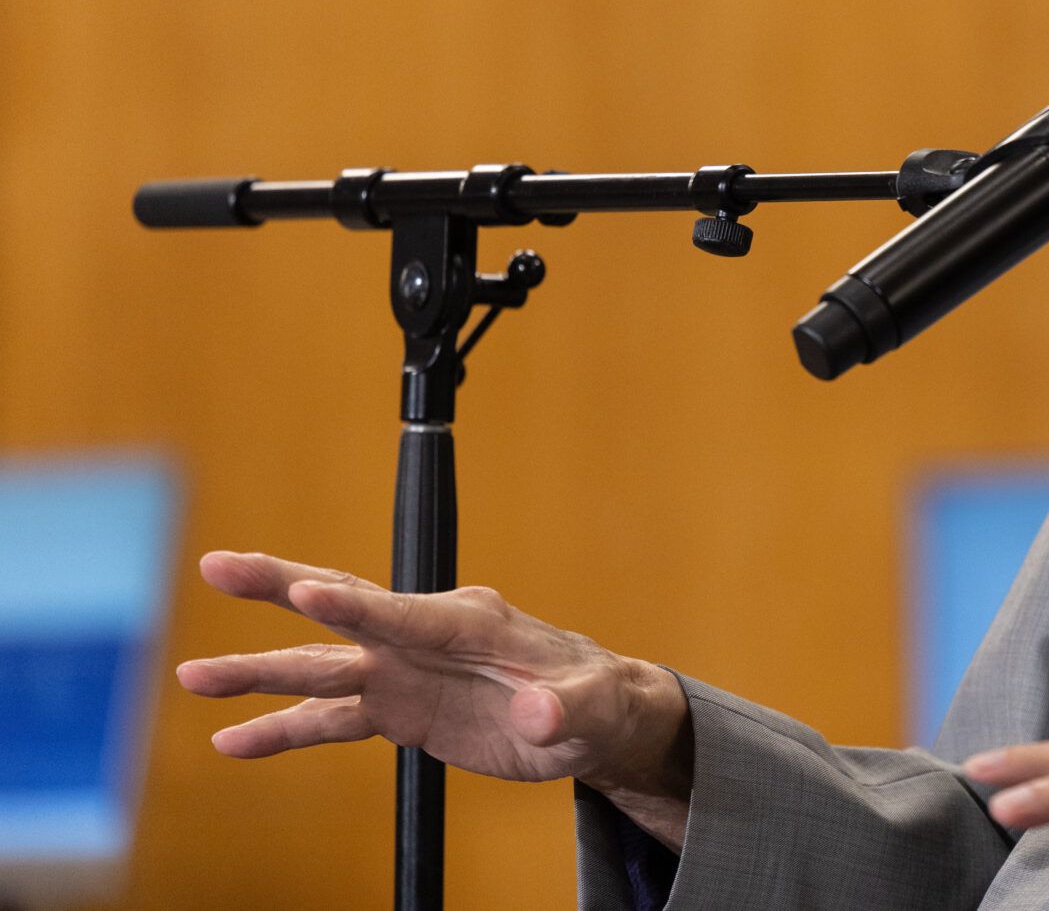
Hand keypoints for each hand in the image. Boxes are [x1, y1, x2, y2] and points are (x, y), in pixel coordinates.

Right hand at [174, 551, 694, 845]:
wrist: (589, 718)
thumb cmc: (596, 698)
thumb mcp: (593, 706)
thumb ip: (563, 707)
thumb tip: (537, 714)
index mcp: (470, 621)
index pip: (403, 611)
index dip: (355, 606)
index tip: (306, 591)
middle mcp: (424, 637)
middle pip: (342, 609)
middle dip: (280, 587)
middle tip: (217, 566)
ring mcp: (404, 670)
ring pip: (320, 669)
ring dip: (258, 673)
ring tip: (193, 676)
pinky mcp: (398, 707)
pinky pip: (329, 719)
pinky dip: (281, 730)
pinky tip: (233, 742)